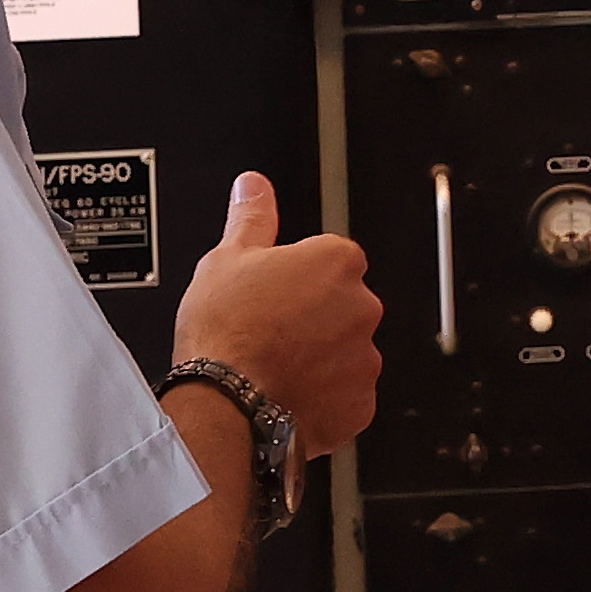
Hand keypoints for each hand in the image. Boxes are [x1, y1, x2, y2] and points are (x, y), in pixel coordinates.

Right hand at [174, 173, 380, 463]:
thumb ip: (252, 217)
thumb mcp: (226, 258)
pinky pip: (345, 396)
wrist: (226, 406)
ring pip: (344, 352)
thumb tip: (254, 186)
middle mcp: (362, 307)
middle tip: (269, 331)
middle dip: (313, 318)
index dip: (296, 277)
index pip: (329, 259)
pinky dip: (323, 397)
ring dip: (319, 358)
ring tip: (274, 366)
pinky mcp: (360, 405)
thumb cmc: (226, 332)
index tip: (274, 293)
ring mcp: (364, 359)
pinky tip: (287, 393)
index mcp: (336, 261)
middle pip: (341, 305)